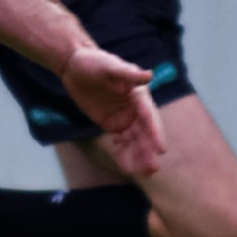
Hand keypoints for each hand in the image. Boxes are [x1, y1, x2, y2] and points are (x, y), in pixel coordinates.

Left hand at [62, 44, 164, 176]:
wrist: (75, 65)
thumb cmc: (93, 62)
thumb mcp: (109, 66)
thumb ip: (127, 74)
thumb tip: (149, 75)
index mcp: (138, 95)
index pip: (148, 116)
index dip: (155, 133)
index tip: (161, 150)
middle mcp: (134, 108)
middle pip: (144, 133)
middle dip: (149, 151)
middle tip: (154, 169)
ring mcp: (124, 117)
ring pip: (134, 141)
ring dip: (140, 156)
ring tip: (144, 174)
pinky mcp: (111, 124)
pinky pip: (120, 143)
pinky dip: (124, 155)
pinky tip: (128, 169)